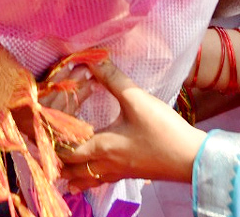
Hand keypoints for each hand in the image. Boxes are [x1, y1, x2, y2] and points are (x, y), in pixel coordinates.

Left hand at [58, 56, 205, 189]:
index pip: (62, 149)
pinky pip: (97, 180)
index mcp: (101, 146)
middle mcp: (103, 164)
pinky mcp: (127, 174)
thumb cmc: (163, 131)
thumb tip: (92, 59)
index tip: (48, 119)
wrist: (190, 158)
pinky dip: (85, 176)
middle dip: (54, 153)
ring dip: (67, 167)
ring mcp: (115, 173)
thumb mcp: (137, 99)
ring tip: (61, 153)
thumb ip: (113, 78)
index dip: (51, 135)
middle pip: (66, 167)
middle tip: (50, 135)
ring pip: (80, 178)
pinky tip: (87, 169)